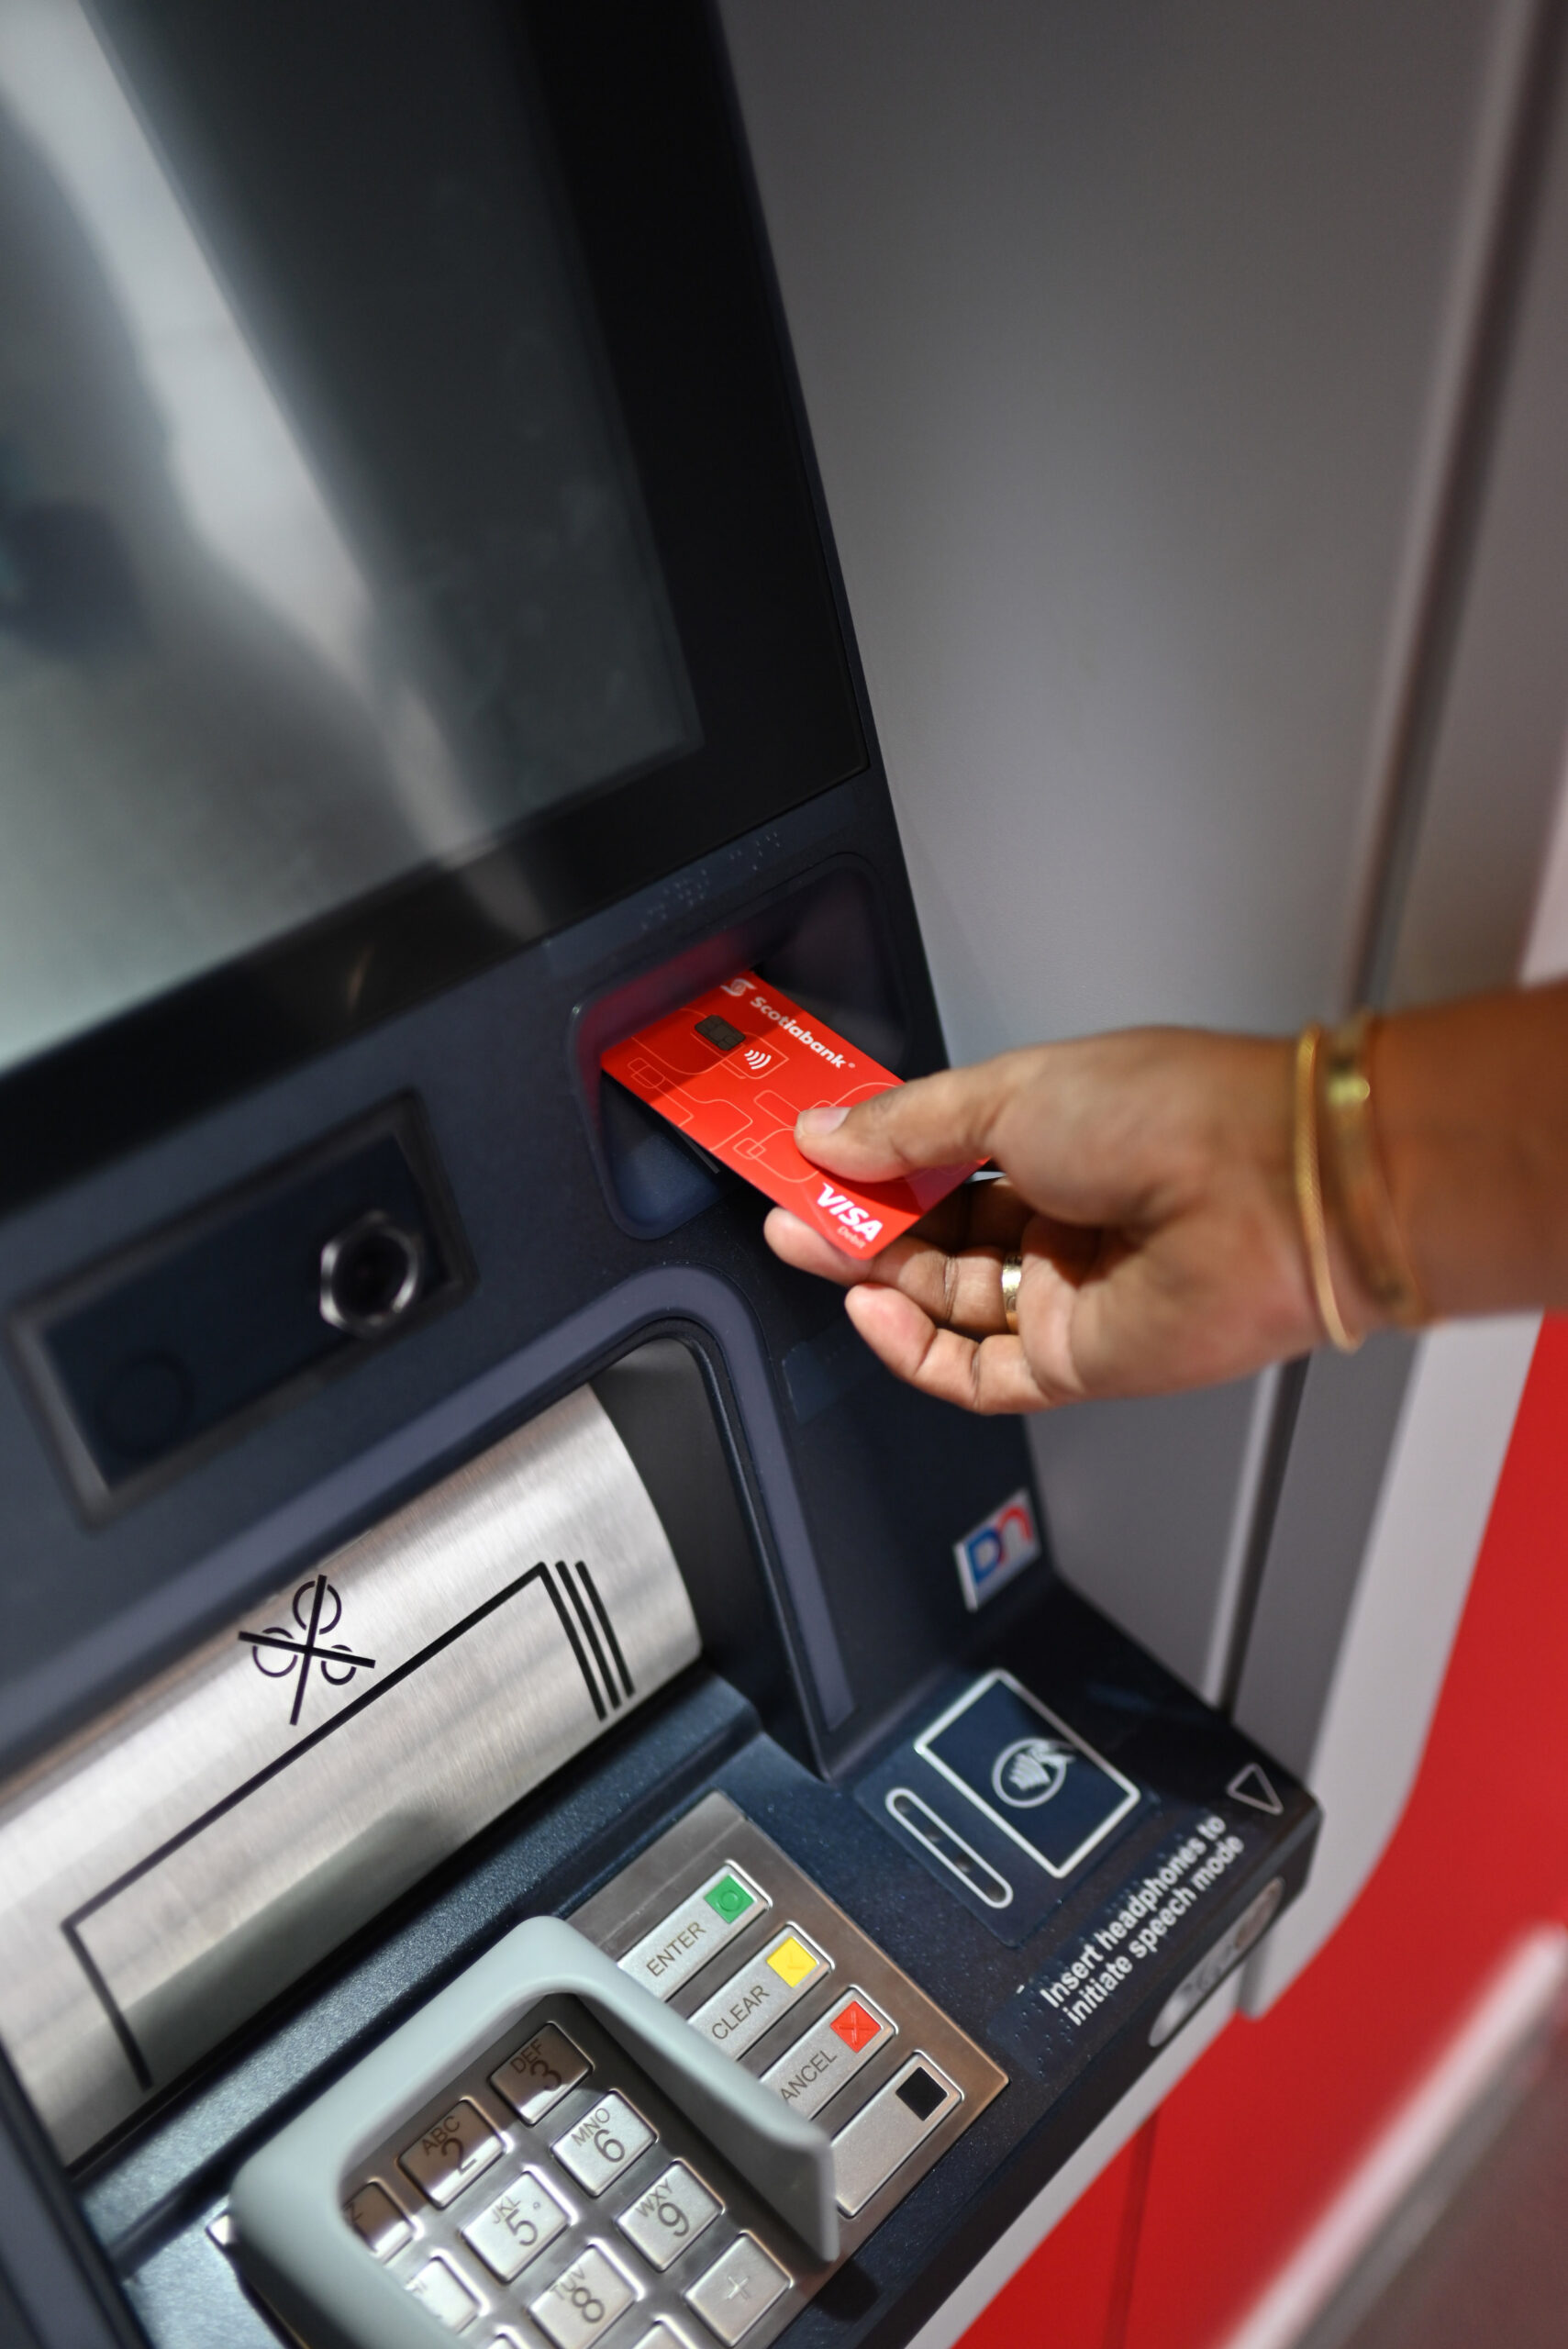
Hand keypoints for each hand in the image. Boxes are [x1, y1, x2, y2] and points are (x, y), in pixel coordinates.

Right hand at [764, 1028, 1333, 1412]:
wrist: (1267, 1190)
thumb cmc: (1171, 1115)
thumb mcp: (1011, 1092)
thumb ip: (909, 1125)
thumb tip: (828, 1131)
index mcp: (1058, 1136)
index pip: (939, 1160)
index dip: (868, 1162)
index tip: (804, 1155)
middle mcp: (1065, 1217)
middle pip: (935, 1235)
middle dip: (857, 1221)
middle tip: (790, 1207)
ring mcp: (1072, 1292)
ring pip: (947, 1302)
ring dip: (874, 1275)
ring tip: (813, 1242)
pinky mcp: (1080, 1361)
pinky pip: (979, 1372)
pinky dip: (917, 1347)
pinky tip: (873, 1306)